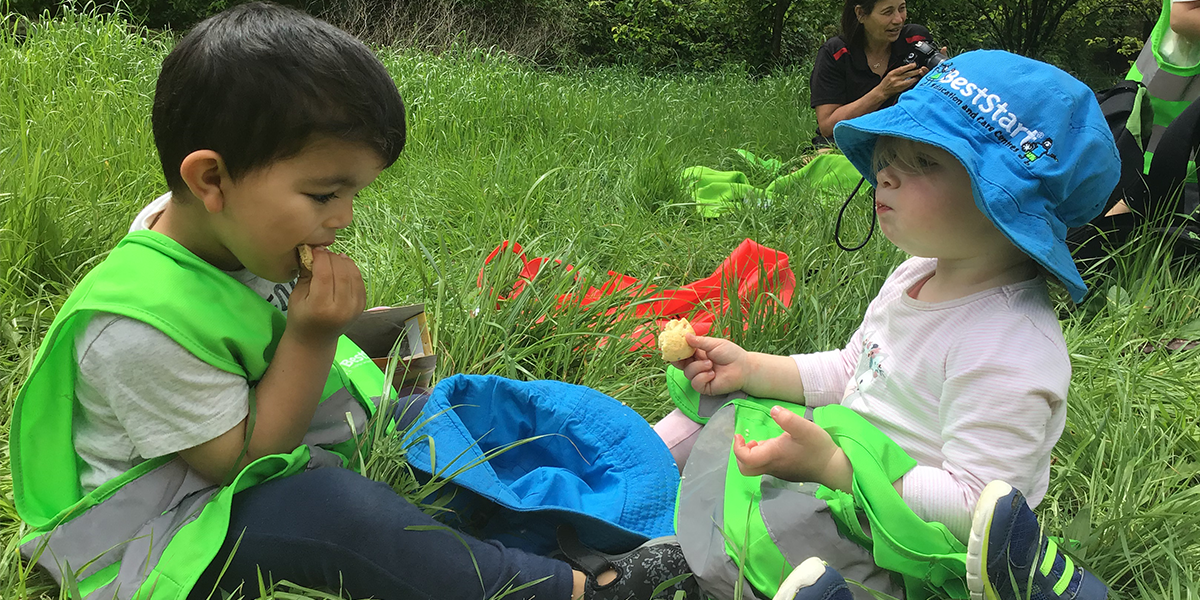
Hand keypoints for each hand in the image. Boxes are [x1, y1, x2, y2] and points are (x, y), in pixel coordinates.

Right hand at [286, 247, 365, 343]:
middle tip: (323, 251)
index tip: (315, 249)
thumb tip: (312, 250)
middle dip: (332, 257)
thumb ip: (306, 274)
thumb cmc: (300, 317)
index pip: (325, 274)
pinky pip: (360, 282)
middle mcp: (341, 309)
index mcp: (321, 308)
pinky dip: (352, 270)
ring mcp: (354, 309)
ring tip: (333, 257)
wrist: (315, 341)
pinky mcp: (361, 307)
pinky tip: (343, 265)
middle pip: (341, 273)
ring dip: (344, 262)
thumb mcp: (296, 296)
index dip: (321, 257)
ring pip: (353, 275)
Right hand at [671, 334, 750, 395]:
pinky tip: (712, 374)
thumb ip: (700, 341)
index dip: (676, 351)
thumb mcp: (715, 344)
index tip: (673, 346)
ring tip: (710, 364)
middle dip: (681, 360)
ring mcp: (700, 376)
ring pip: (688, 373)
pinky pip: (695, 383)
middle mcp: (697, 365)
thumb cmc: (731, 354)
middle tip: (686, 355)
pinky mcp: (705, 387)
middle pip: (680, 364)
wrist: (743, 368)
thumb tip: (686, 336)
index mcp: (698, 354)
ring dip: (698, 367)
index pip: (682, 353)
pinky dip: (702, 377)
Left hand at [732, 405, 850, 489]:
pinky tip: (775, 445)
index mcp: (773, 455)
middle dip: (740, 454)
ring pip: (756, 467)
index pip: (745, 459)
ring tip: (762, 441)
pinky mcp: (785, 472)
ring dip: (752, 454)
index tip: (739, 435)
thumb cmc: (818, 447)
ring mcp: (778, 471)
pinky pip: (767, 466)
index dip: (737, 448)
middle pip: (746, 468)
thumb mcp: (805, 428)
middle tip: (747, 441)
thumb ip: (788, 419)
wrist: (833, 467)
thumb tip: (773, 410)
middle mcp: (772, 466)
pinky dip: (763, 456)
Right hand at [877, 62, 926, 97]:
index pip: (903, 68)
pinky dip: (913, 82)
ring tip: (919, 75)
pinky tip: (915, 80)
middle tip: (920, 69)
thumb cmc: (885, 83)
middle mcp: (896, 79)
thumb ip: (897, 71)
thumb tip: (906, 67)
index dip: (910, 66)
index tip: (914, 64)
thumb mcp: (889, 74)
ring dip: (916, 77)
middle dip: (916, 71)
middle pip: (908, 74)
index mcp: (892, 73)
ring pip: (910, 80)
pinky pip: (909, 85)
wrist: (882, 92)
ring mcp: (899, 85)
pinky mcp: (901, 89)